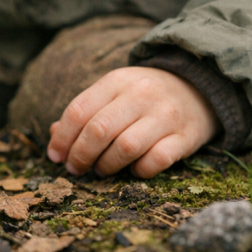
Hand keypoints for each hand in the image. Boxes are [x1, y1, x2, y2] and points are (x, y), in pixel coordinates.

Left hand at [46, 67, 218, 178]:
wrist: (198, 88)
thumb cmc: (143, 96)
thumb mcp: (113, 92)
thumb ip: (85, 112)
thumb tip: (54, 136)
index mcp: (117, 81)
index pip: (78, 110)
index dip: (61, 137)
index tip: (55, 156)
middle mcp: (141, 95)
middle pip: (99, 130)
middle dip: (80, 155)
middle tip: (75, 169)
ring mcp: (165, 115)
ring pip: (125, 147)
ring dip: (107, 165)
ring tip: (101, 169)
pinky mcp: (186, 136)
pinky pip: (157, 160)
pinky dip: (140, 171)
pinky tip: (134, 170)